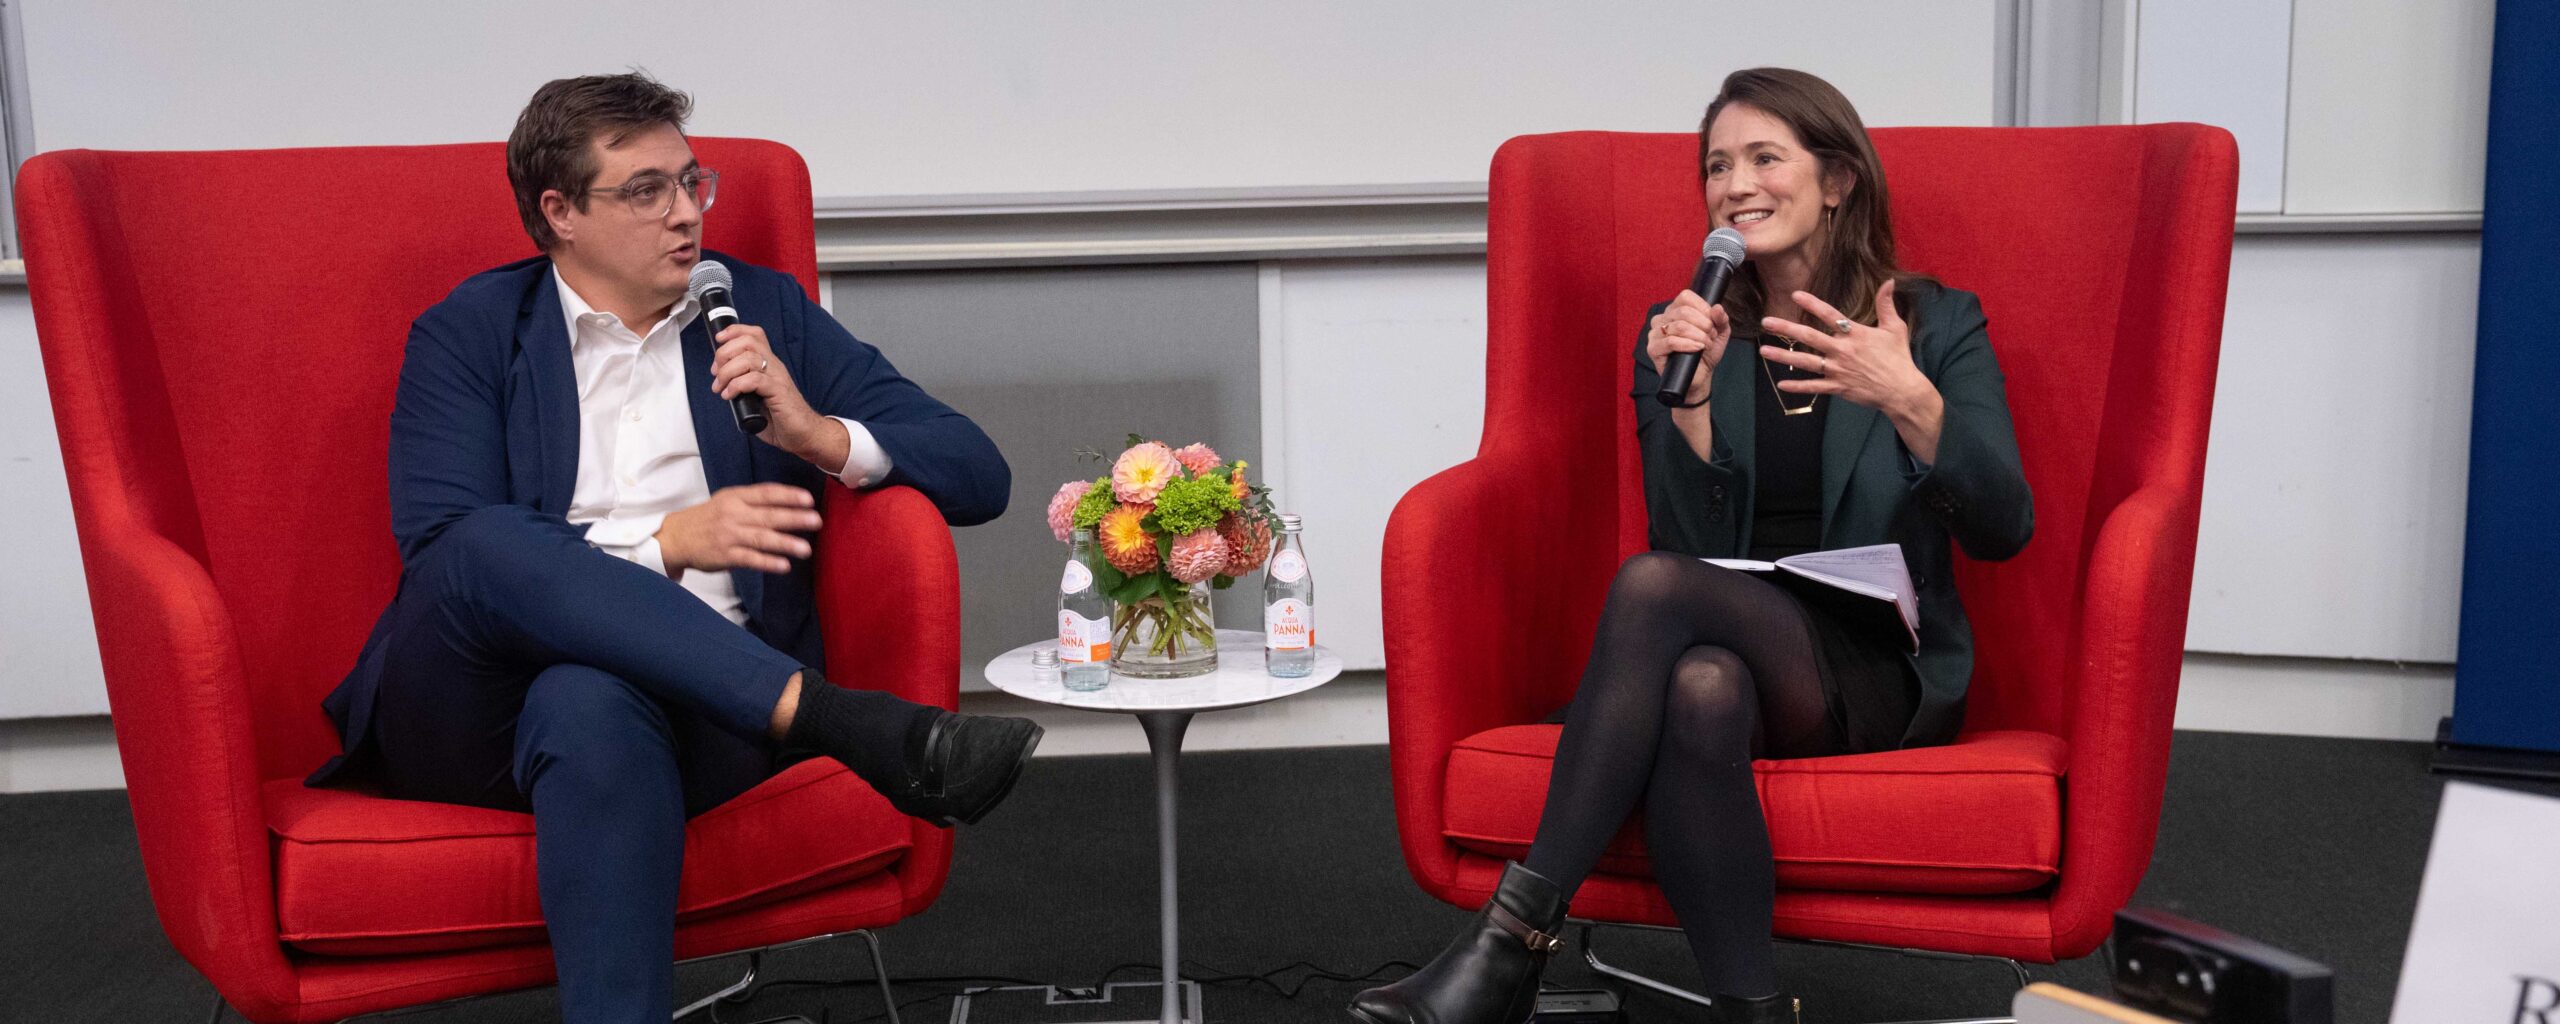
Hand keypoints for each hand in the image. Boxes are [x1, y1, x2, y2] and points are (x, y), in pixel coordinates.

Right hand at [655, 483, 822, 575]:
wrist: (675, 537)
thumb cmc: (707, 518)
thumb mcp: (727, 500)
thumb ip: (753, 500)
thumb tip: (788, 501)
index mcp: (735, 497)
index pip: (766, 493)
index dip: (788, 496)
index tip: (808, 500)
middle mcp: (733, 514)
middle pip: (768, 516)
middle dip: (794, 518)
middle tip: (816, 521)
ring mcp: (729, 536)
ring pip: (761, 539)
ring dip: (786, 544)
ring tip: (806, 549)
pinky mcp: (725, 556)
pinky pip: (750, 559)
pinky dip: (768, 563)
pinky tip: (784, 566)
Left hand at [710, 324, 825, 455]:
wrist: (804, 434)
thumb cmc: (781, 419)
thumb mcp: (757, 396)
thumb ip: (743, 385)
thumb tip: (720, 382)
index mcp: (769, 365)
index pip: (754, 335)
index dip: (734, 332)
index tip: (719, 340)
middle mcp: (774, 367)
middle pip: (748, 342)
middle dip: (724, 353)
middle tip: (716, 373)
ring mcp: (777, 378)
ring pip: (749, 359)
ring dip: (727, 372)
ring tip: (720, 388)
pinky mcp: (778, 392)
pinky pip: (754, 379)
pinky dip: (736, 385)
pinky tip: (730, 395)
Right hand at [1646, 289, 1731, 406]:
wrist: (1700, 376)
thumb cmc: (1706, 352)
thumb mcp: (1720, 333)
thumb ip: (1721, 319)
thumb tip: (1717, 307)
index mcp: (1675, 310)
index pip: (1686, 297)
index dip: (1703, 308)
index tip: (1712, 322)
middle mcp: (1662, 318)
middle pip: (1684, 311)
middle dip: (1704, 325)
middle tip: (1711, 337)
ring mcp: (1655, 333)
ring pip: (1679, 326)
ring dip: (1698, 336)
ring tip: (1706, 345)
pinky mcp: (1653, 349)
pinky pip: (1670, 342)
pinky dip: (1688, 344)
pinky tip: (1697, 348)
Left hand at [1757, 279, 1935, 419]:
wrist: (1902, 390)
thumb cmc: (1899, 358)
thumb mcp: (1895, 328)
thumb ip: (1886, 304)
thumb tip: (1889, 281)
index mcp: (1855, 334)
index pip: (1830, 315)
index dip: (1812, 304)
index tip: (1795, 295)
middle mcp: (1843, 350)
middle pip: (1809, 337)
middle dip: (1786, 329)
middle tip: (1766, 322)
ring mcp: (1838, 370)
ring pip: (1805, 362)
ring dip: (1783, 357)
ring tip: (1763, 351)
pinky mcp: (1838, 387)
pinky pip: (1814, 386)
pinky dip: (1798, 387)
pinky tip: (1780, 384)